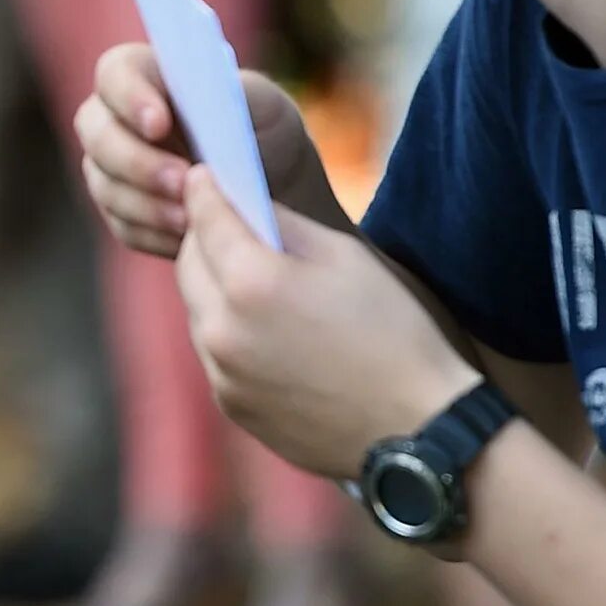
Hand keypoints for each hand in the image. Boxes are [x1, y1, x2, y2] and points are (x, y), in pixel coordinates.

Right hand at [74, 47, 343, 256]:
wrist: (274, 188)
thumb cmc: (264, 131)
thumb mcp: (265, 106)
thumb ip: (238, 96)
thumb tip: (209, 99)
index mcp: (145, 75)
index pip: (114, 73)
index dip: (128, 97)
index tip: (158, 124)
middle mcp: (115, 118)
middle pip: (96, 133)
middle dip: (136, 161)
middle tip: (181, 182)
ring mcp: (111, 167)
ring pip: (105, 185)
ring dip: (147, 204)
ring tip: (191, 217)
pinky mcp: (122, 211)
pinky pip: (123, 226)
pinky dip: (154, 234)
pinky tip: (187, 239)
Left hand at [174, 166, 480, 480]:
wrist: (418, 430)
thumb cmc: (393, 333)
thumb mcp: (345, 257)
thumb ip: (282, 225)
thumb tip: (243, 206)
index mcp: (251, 283)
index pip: (204, 218)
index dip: (204, 189)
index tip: (204, 175)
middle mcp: (222, 330)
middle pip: (187, 264)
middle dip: (203, 238)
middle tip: (230, 225)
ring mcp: (221, 374)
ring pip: (195, 310)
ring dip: (213, 287)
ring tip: (253, 281)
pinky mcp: (231, 406)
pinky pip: (211, 352)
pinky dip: (226, 331)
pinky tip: (265, 330)